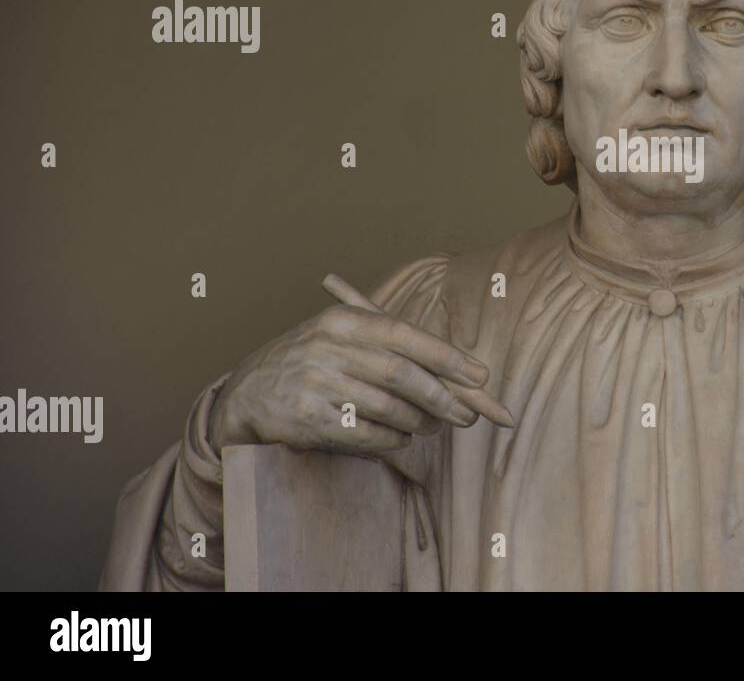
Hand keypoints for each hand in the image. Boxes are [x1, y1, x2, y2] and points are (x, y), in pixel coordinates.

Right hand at [209, 294, 509, 454]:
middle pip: (400, 373)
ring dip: (420, 421)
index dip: (446, 356)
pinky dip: (392, 439)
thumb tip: (457, 367)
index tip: (480, 375)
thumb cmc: (311, 362)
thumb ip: (390, 346)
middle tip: (468, 414)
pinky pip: (365, 433)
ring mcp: (315, 382)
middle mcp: (327, 346)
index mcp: (342, 320)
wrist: (247, 393)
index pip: (404, 335)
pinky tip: (403, 438)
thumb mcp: (341, 337)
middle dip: (442, 396)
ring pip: (386, 406)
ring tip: (435, 425)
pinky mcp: (306, 418)